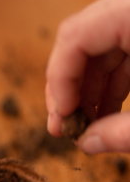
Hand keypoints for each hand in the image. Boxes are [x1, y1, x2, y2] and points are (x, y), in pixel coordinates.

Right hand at [45, 0, 129, 152]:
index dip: (59, 80)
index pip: (75, 36)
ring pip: (99, 50)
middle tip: (63, 128)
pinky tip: (104, 114)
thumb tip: (87, 145)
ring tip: (82, 128)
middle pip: (81, 43)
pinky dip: (110, 84)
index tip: (61, 117)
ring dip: (87, 91)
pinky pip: (121, 52)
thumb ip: (129, 131)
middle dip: (69, 89)